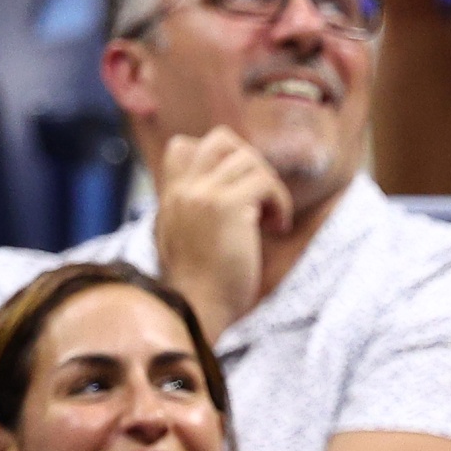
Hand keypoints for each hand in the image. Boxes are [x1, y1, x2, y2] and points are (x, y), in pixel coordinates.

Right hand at [154, 127, 294, 339]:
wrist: (196, 310)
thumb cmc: (200, 289)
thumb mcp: (186, 242)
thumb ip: (196, 215)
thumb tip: (234, 202)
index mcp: (171, 196)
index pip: (184, 146)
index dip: (221, 158)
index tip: (240, 191)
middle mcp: (183, 189)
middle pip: (221, 140)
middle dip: (252, 163)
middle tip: (262, 198)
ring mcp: (203, 194)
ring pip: (249, 158)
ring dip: (270, 187)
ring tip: (271, 221)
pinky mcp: (227, 207)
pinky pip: (265, 182)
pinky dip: (279, 203)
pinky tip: (277, 228)